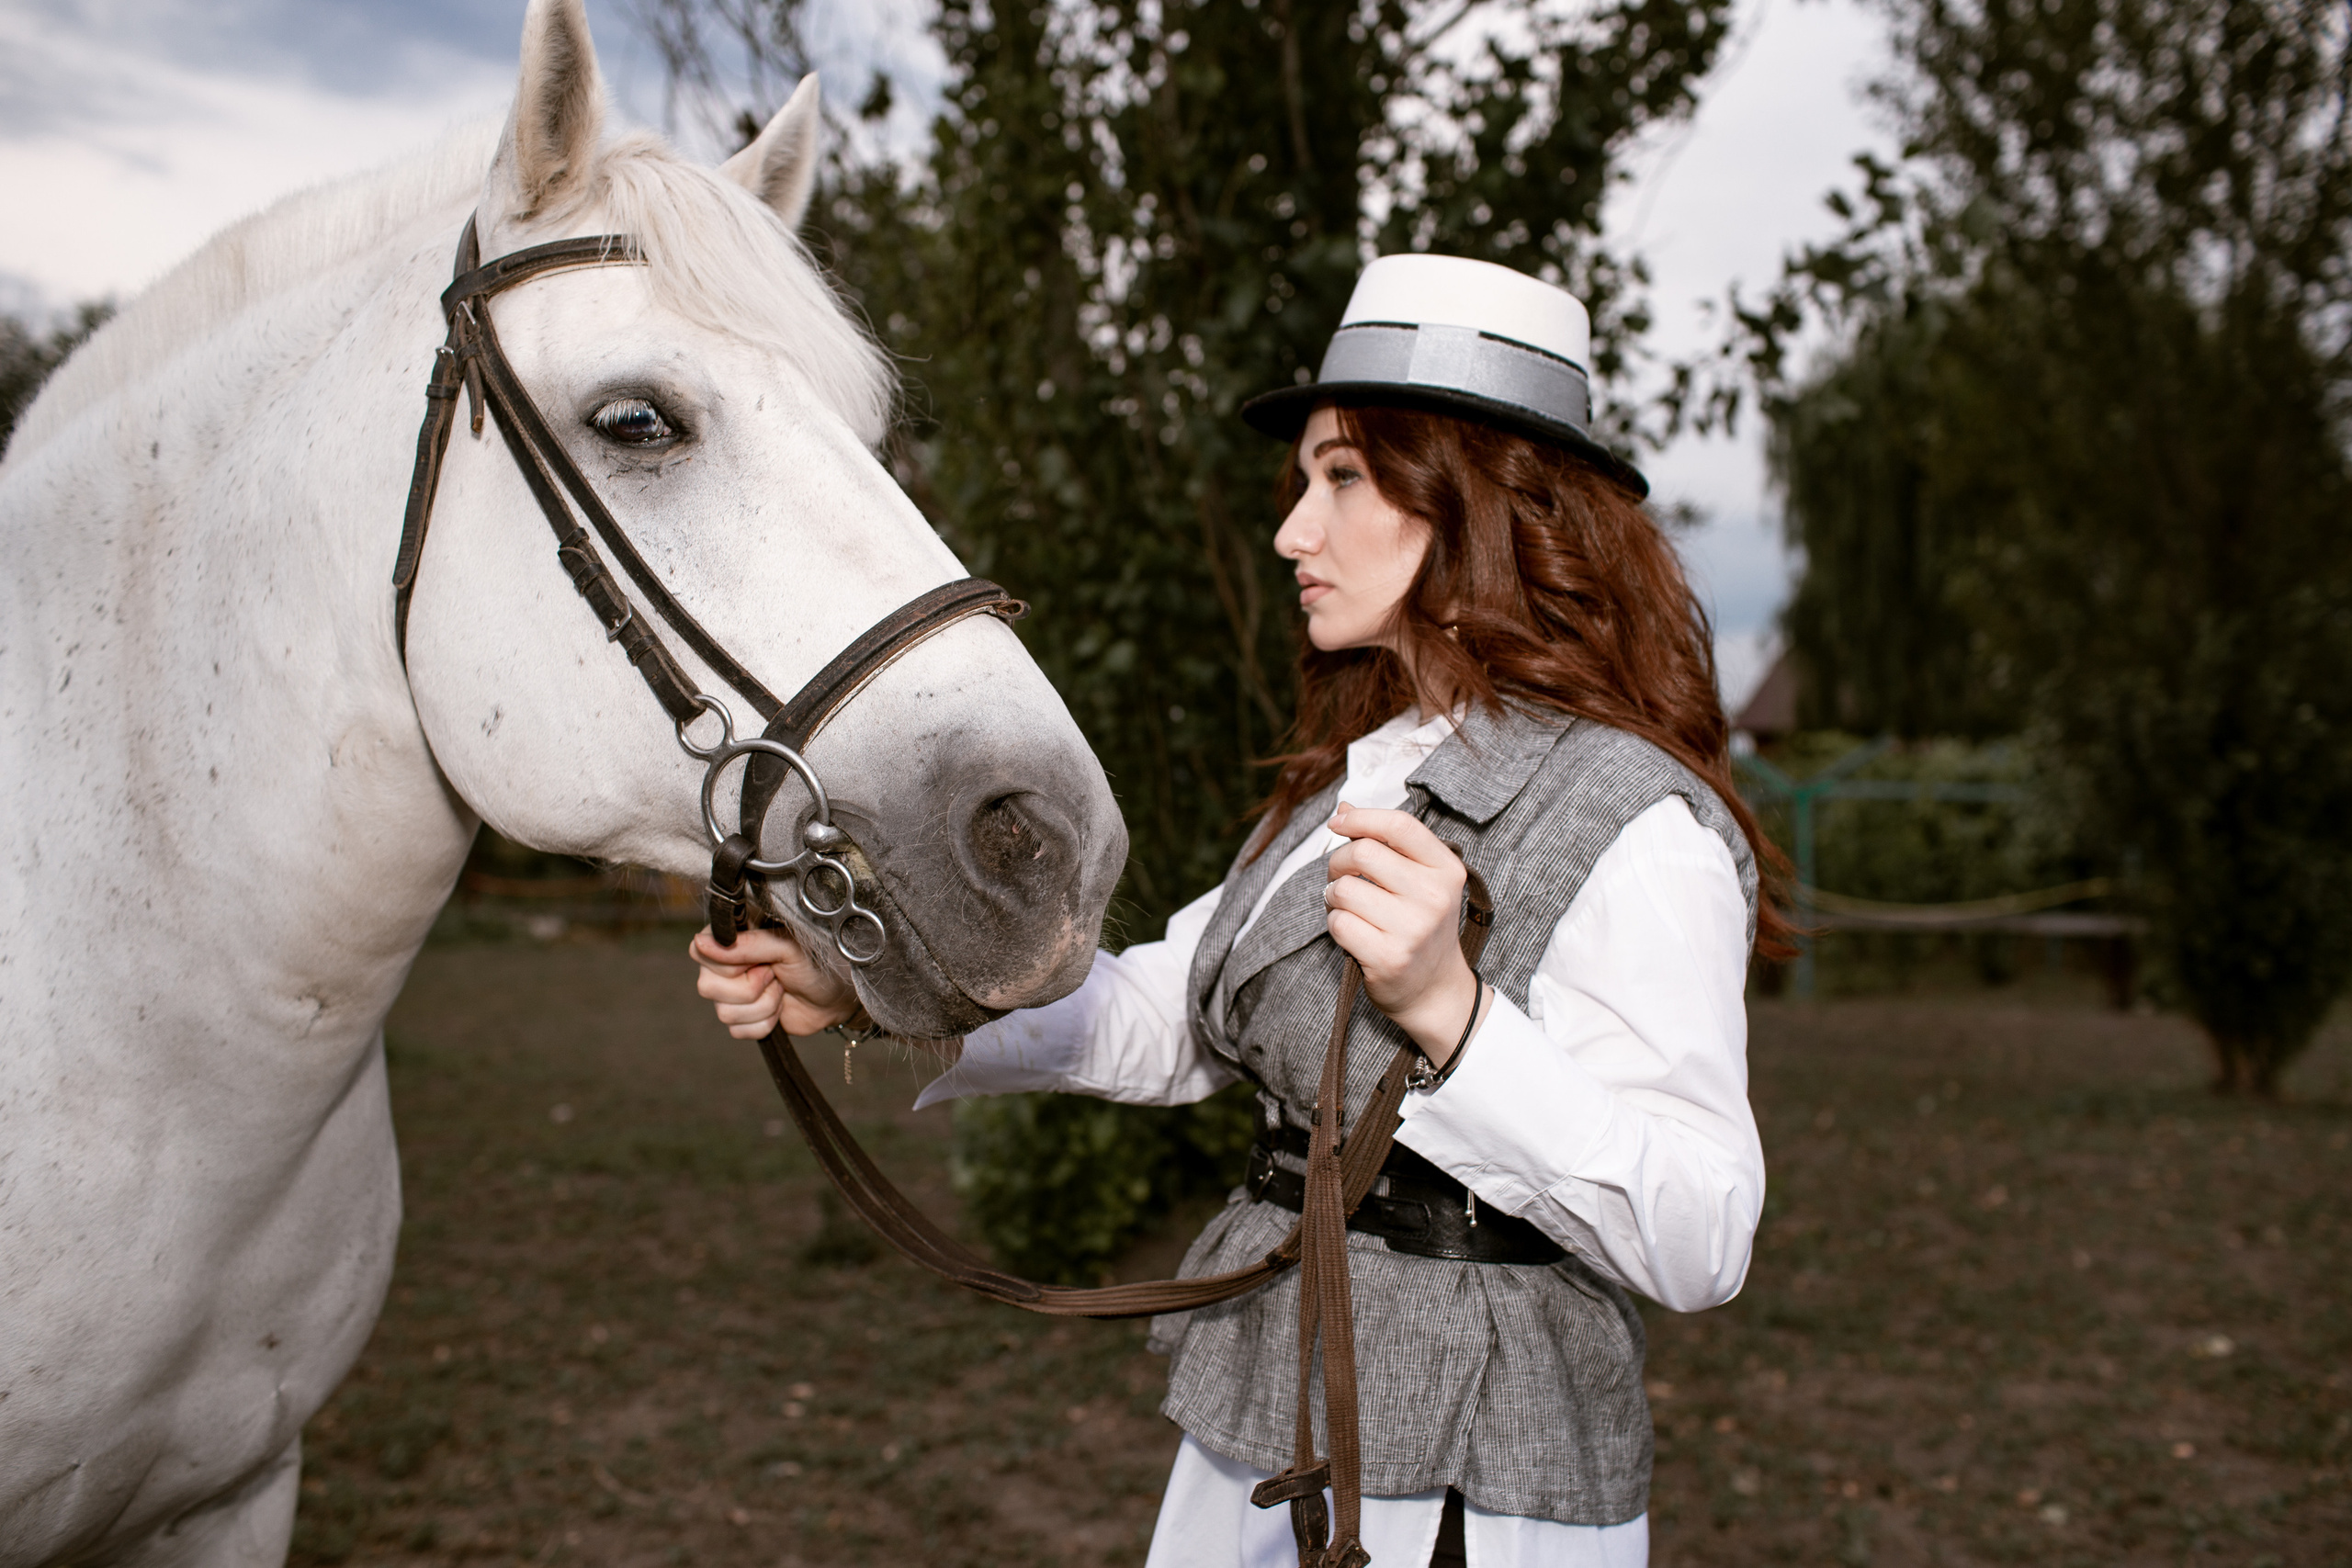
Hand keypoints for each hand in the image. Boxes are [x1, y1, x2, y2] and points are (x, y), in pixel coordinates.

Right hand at [689, 923, 859, 1039]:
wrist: (838, 995)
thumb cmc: (818, 960)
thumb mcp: (786, 946)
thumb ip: (746, 944)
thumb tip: (700, 943)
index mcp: (732, 937)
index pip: (699, 950)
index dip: (729, 963)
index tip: (761, 960)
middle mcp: (724, 965)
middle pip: (707, 987)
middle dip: (751, 987)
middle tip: (775, 974)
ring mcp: (732, 993)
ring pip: (724, 1013)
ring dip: (764, 1005)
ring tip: (781, 988)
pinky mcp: (743, 1019)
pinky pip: (737, 1031)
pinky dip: (765, 1023)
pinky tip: (780, 1007)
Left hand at [1323, 804, 1483, 1066]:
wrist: (1435, 990)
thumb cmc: (1420, 927)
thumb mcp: (1419, 880)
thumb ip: (1386, 843)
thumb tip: (1344, 809)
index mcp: (1446, 869)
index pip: (1398, 826)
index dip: (1361, 818)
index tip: (1338, 823)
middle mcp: (1434, 897)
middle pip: (1362, 853)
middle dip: (1338, 862)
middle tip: (1341, 877)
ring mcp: (1412, 929)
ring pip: (1344, 889)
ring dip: (1333, 897)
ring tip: (1347, 908)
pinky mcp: (1388, 957)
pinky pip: (1339, 923)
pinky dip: (1335, 924)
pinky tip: (1350, 931)